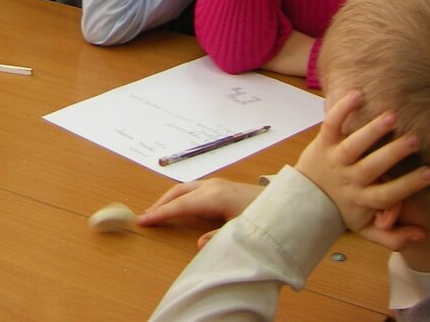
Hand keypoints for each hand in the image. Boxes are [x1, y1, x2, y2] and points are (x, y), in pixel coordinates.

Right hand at [137, 178, 263, 248]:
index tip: (143, 220)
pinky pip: (193, 188)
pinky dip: (181, 196)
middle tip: (145, 217)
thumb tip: (198, 245)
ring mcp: (217, 184)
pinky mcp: (222, 186)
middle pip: (178, 192)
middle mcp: (212, 186)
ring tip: (158, 212)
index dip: (160, 214)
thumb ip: (219, 238)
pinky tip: (180, 206)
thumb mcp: (242, 230)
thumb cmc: (265, 216)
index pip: (180, 205)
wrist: (286, 202)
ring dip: (170, 199)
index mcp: (213, 197)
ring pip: (185, 188)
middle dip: (160, 204)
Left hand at [293, 90, 429, 250]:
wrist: (302, 199)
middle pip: (372, 167)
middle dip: (394, 154)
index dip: (408, 186)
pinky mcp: (323, 142)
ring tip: (391, 117)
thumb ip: (393, 237)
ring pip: (353, 145)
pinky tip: (357, 94)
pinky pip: (332, 124)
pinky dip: (342, 109)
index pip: (388, 195)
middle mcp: (349, 179)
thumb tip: (423, 234)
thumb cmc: (341, 211)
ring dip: (372, 131)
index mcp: (362, 200)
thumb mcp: (365, 230)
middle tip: (415, 140)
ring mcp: (335, 159)